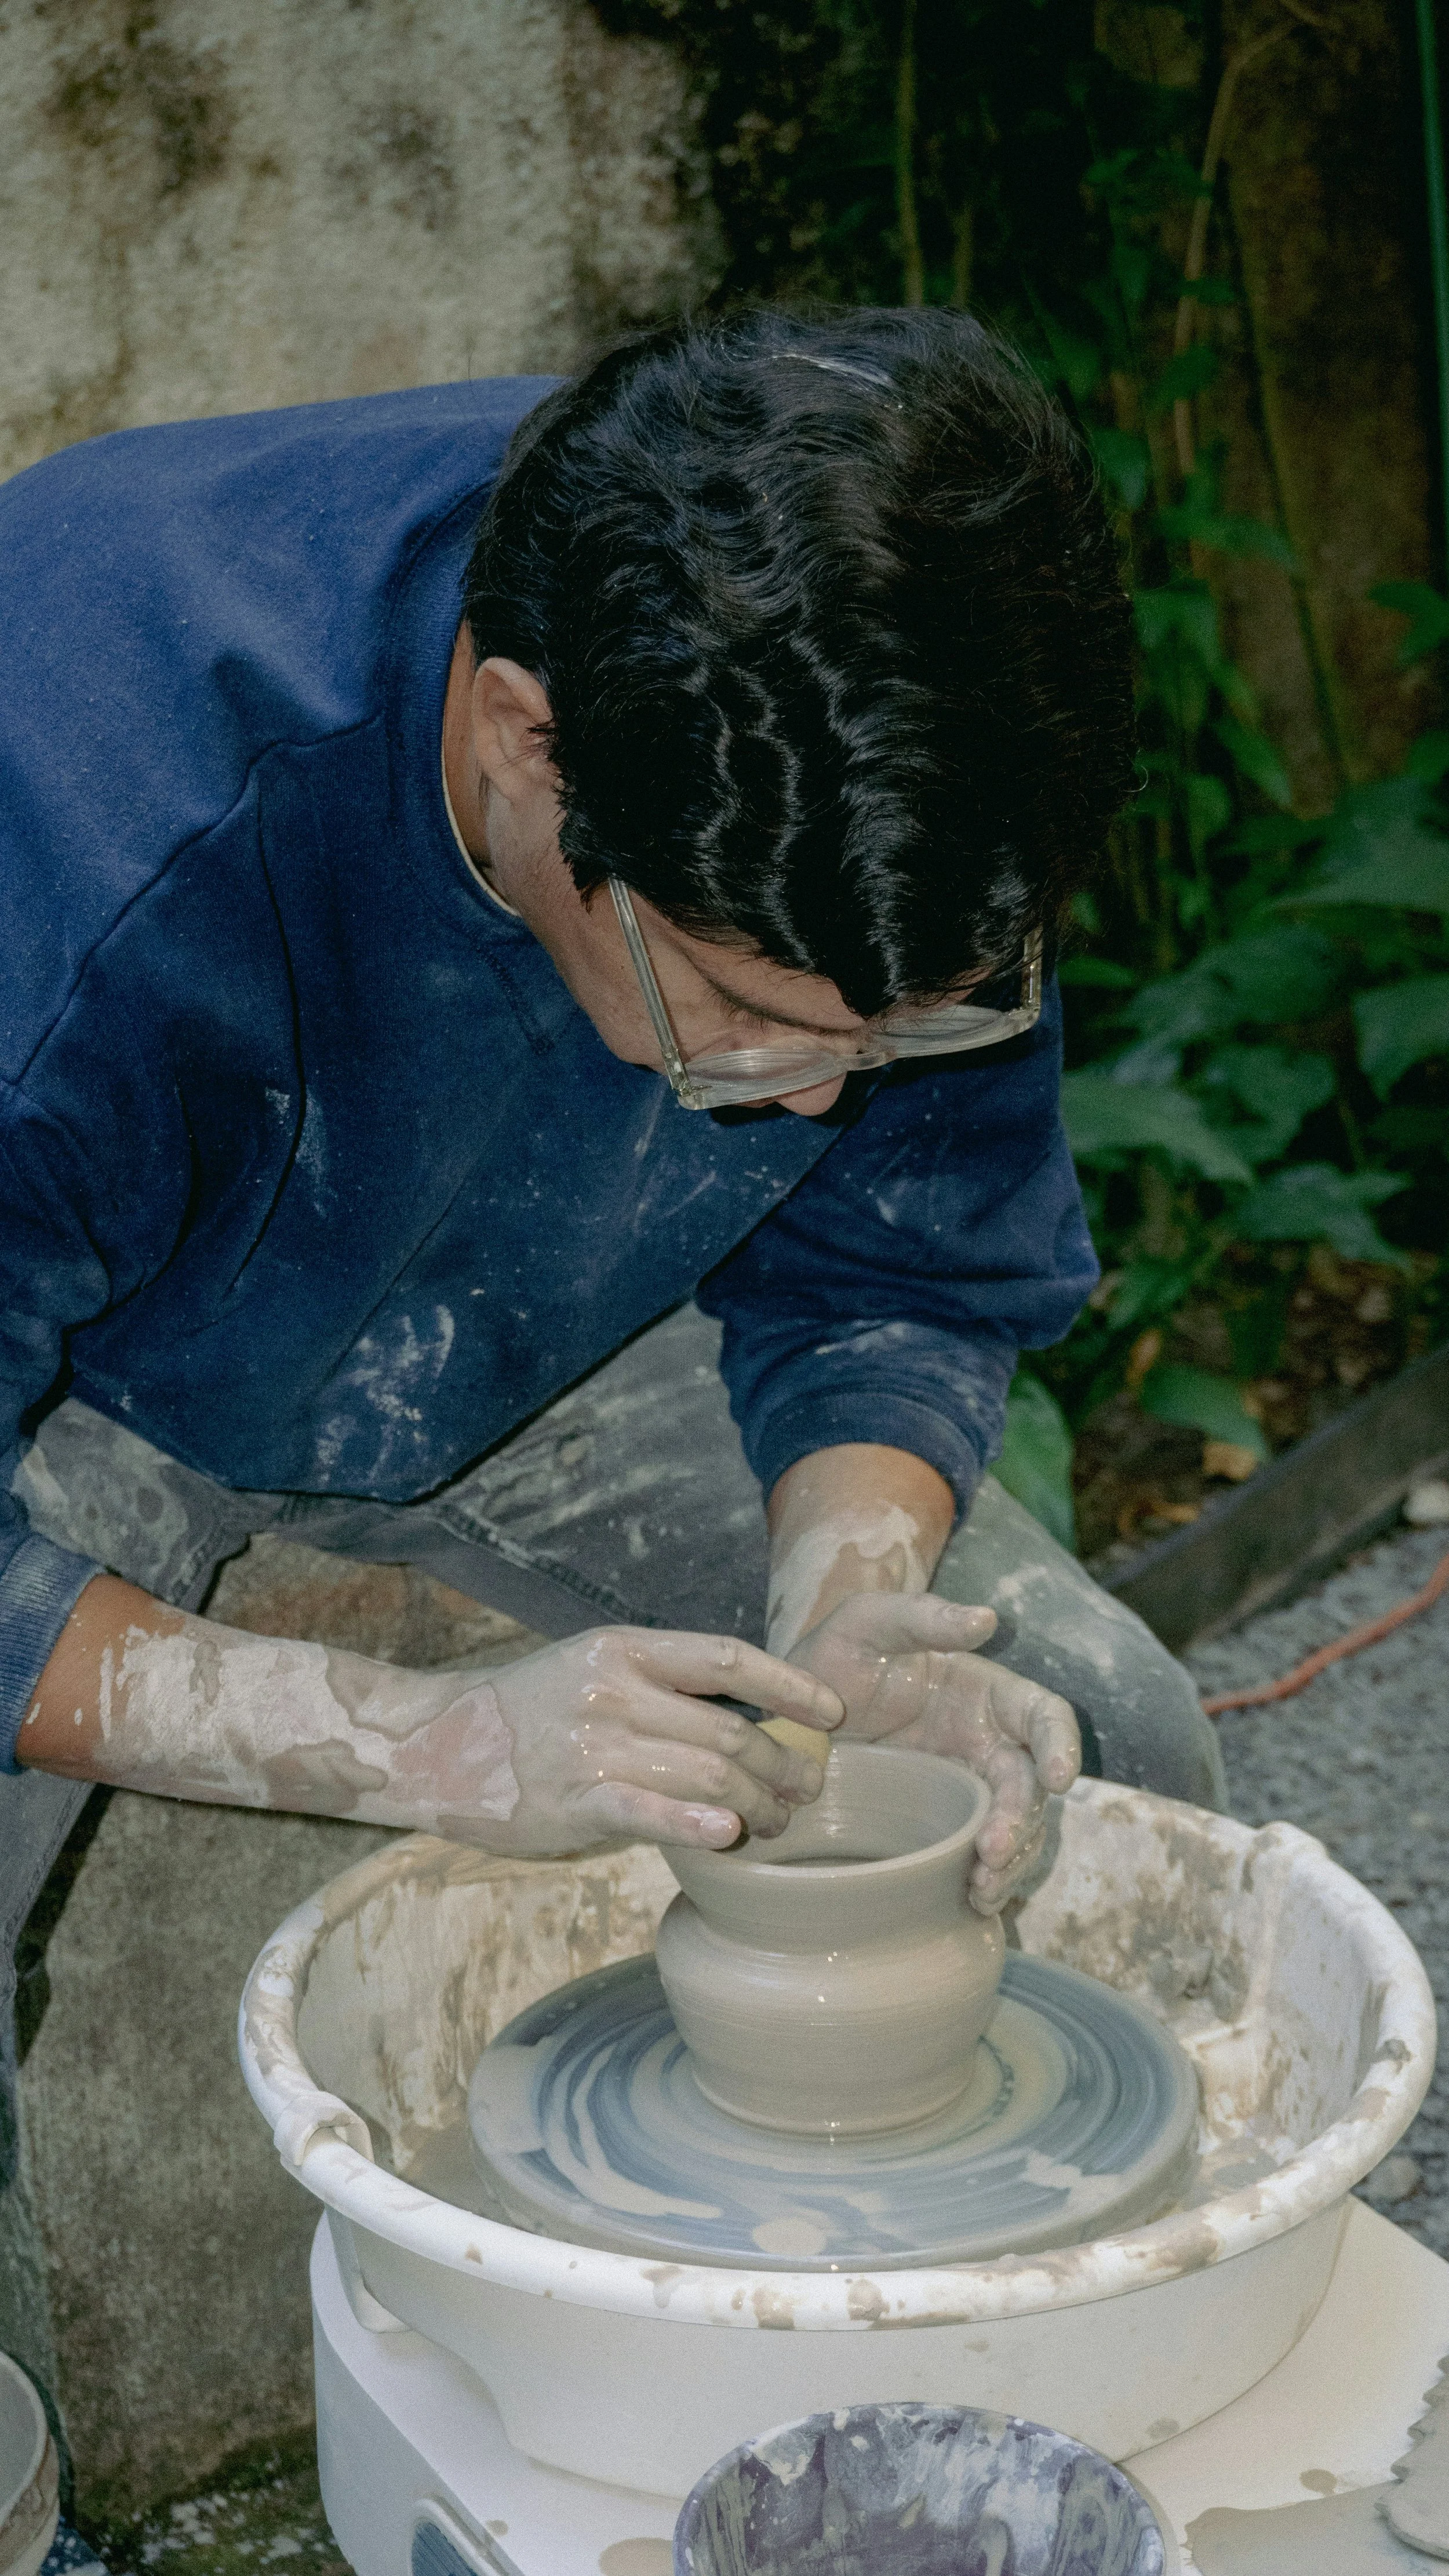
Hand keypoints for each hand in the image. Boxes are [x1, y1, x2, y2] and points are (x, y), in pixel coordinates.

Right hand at [442, 1626, 843, 1856]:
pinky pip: (649, 1812)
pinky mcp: (574, 1800)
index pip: (727, 1657)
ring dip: (755, 1805)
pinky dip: (696, 1825)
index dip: (790, 1686)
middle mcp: (614, 1690)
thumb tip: (747, 1721)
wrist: (436, 1744)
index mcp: (624, 1648)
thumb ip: (660, 1688)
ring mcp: (593, 1746)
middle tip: (806, 1791)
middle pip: (728, 1730)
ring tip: (776, 1823)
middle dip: (782, 1766)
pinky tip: (729, 1837)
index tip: (832, 1712)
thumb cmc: (527, 1711)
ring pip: (705, 1774)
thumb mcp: (593, 1669)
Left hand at [783, 1594, 1078, 1911]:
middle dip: (1022, 1821)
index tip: (1058, 1779)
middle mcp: (988, 1743)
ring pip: (1015, 1829)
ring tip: (981, 1888)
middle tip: (992, 1851)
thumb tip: (988, 1619)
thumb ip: (924, 1618)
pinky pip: (977, 1856)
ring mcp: (965, 1789)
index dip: (1061, 1745)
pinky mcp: (938, 1825)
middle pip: (1030, 1787)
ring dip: (1009, 1862)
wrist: (791, 1710)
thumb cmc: (836, 1654)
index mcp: (987, 1695)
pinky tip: (970, 1901)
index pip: (1045, 1716)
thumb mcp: (868, 1623)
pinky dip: (983, 1880)